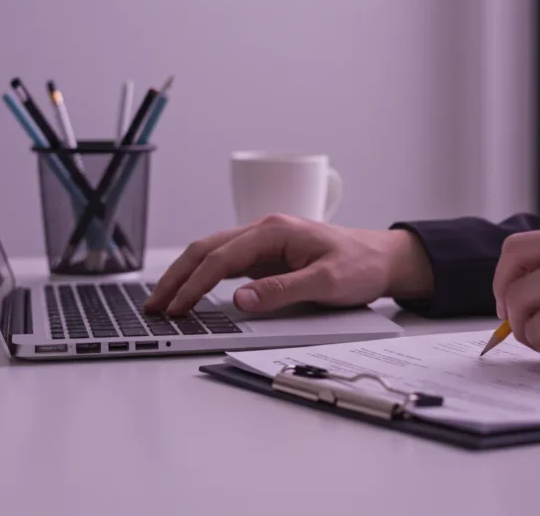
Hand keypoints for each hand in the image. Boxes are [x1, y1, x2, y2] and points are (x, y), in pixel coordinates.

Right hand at [143, 214, 433, 315]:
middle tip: (154, 306)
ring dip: (186, 277)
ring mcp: (265, 244)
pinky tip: (192, 294)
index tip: (177, 307)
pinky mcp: (268, 257)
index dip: (194, 283)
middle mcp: (265, 232)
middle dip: (177, 277)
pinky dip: (204, 278)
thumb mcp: (327, 282)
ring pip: (213, 255)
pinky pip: (227, 264)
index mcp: (275, 231)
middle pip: (206, 249)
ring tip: (164, 303)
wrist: (385, 259)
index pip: (221, 256)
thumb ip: (283, 291)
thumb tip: (240, 299)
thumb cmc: (361, 266)